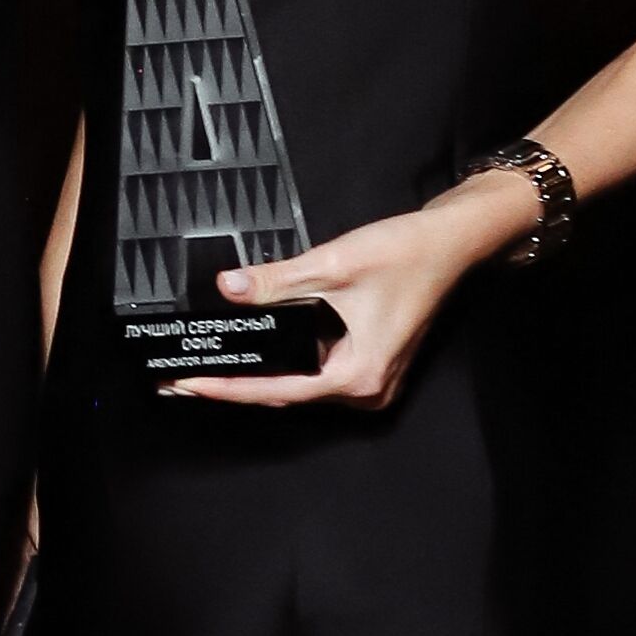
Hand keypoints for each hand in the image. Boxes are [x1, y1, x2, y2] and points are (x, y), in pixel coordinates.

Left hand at [177, 173, 536, 411]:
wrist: (451, 242)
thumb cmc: (410, 254)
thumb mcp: (333, 264)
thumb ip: (278, 281)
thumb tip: (231, 287)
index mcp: (360, 376)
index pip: (278, 391)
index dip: (229, 389)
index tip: (189, 385)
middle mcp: (367, 389)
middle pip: (286, 393)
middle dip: (235, 384)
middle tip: (183, 378)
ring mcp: (372, 380)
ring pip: (301, 384)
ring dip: (259, 374)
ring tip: (210, 366)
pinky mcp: (371, 363)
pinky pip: (317, 371)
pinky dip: (285, 362)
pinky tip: (255, 351)